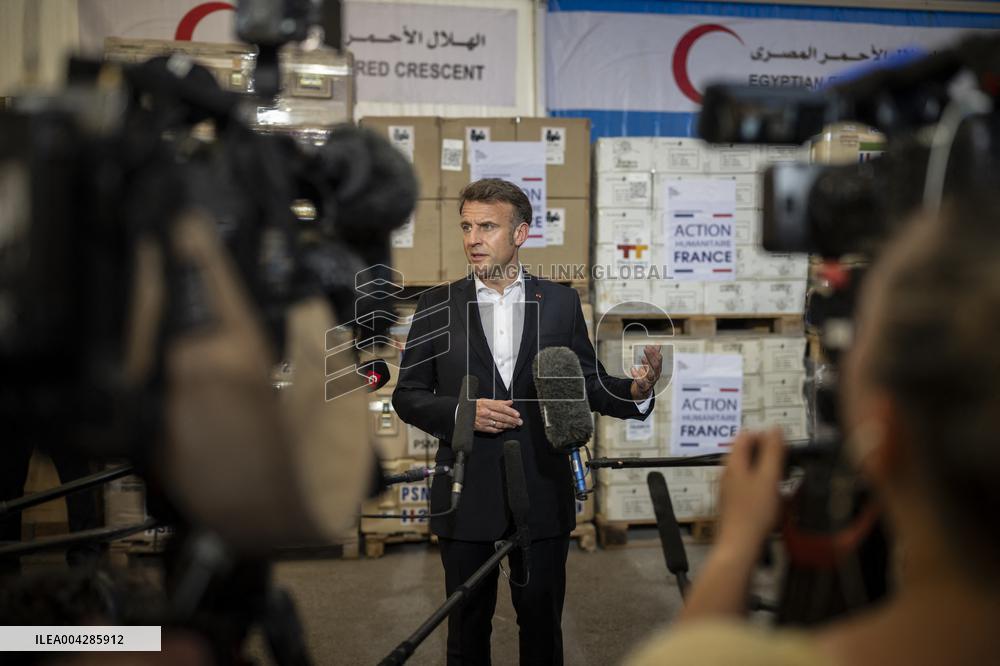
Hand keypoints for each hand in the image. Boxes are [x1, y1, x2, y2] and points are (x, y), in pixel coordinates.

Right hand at [474, 398, 521, 433]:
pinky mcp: (481, 428)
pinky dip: (500, 429)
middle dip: (512, 420)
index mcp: (486, 404)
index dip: (510, 411)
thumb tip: (509, 402)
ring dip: (508, 425)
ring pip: (499, 424)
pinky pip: (493, 429)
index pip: (501, 408)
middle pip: (502, 417)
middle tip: (519, 421)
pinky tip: (505, 428)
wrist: (461, 413)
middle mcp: (485, 412)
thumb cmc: (473, 406)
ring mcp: (483, 421)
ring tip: (514, 425)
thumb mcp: (485, 400)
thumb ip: (498, 402)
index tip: (517, 414)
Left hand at [629, 345, 662, 399]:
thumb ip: (654, 354)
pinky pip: (641, 382)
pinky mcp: (643, 387)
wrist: (643, 391)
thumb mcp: (651, 365)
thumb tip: (658, 344)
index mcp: (657, 368)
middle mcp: (655, 375)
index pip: (659, 359)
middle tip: (646, 349)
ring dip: (647, 365)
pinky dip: (637, 376)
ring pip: (651, 374)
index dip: (654, 352)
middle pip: (656, 365)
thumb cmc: (647, 376)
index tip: (648, 346)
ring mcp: (650, 381)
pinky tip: (633, 369)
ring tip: (642, 358)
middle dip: (651, 356)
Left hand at [717, 428, 785, 555]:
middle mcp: (726, 473)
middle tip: (785, 462)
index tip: (782, 446)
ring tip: (782, 479)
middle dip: (765, 453)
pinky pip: (747, 486)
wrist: (739, 545)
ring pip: (746, 470)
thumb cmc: (755, 511)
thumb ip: (772, 452)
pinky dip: (760, 485)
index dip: (763, 435)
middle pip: (744, 452)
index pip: (744, 436)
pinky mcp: (733, 504)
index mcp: (733, 463)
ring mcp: (728, 489)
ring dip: (764, 470)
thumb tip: (775, 428)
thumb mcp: (768, 477)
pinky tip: (773, 497)